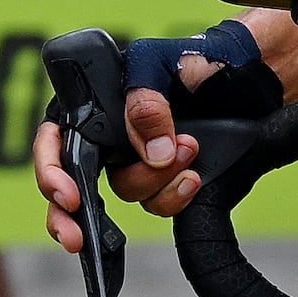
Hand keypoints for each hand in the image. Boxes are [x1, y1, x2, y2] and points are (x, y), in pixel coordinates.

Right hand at [28, 26, 278, 249]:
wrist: (247, 76)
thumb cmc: (195, 59)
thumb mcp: (161, 64)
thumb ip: (146, 103)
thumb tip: (152, 153)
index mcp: (96, 106)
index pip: (54, 141)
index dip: (51, 172)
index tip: (69, 197)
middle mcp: (112, 139)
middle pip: (76, 185)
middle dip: (71, 216)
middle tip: (78, 237)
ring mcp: (140, 162)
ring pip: (128, 193)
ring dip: (155, 182)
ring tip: (187, 150)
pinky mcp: (169, 180)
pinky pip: (161, 204)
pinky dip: (175, 197)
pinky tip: (192, 178)